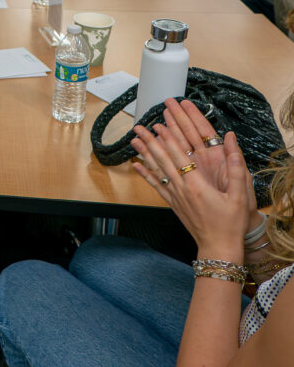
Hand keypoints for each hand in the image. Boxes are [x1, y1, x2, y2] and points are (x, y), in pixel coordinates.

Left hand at [132, 124, 248, 257]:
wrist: (218, 247)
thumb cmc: (230, 224)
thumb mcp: (240, 197)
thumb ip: (236, 169)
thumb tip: (231, 143)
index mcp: (197, 185)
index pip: (179, 157)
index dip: (169, 140)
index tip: (159, 126)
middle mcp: (182, 189)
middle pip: (162, 161)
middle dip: (150, 142)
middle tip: (139, 128)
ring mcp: (175, 196)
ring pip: (156, 170)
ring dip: (144, 154)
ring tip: (133, 141)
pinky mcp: (172, 203)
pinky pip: (156, 185)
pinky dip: (145, 174)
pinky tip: (136, 166)